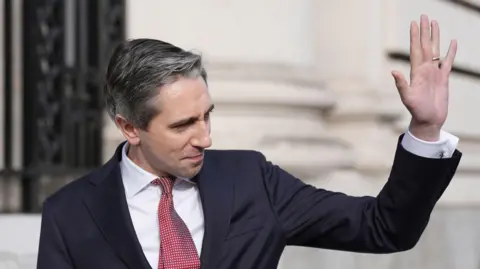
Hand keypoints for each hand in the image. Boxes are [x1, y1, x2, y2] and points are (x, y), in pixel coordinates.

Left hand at [391, 15, 456, 140]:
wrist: (428, 120)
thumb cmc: (417, 111)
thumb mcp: (407, 98)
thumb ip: (401, 84)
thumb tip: (393, 71)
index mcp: (416, 72)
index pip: (415, 49)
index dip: (414, 36)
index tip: (414, 23)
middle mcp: (424, 69)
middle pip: (426, 45)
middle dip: (424, 31)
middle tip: (424, 16)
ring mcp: (434, 73)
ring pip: (436, 50)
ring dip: (435, 37)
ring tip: (435, 23)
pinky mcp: (443, 78)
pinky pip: (448, 61)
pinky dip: (451, 52)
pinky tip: (452, 42)